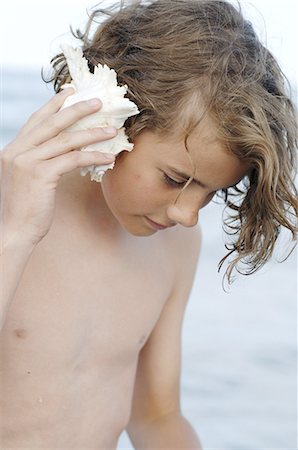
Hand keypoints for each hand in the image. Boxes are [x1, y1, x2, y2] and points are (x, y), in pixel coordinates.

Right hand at [1, 88, 116, 247]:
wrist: (14, 231)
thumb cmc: (25, 209)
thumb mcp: (27, 178)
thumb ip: (38, 161)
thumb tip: (61, 151)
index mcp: (13, 149)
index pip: (36, 120)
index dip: (54, 104)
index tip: (70, 91)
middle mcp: (18, 151)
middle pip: (52, 123)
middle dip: (77, 109)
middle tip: (98, 102)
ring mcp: (28, 161)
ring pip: (66, 140)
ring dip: (93, 134)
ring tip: (113, 131)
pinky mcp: (41, 174)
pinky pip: (73, 159)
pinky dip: (93, 156)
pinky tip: (108, 157)